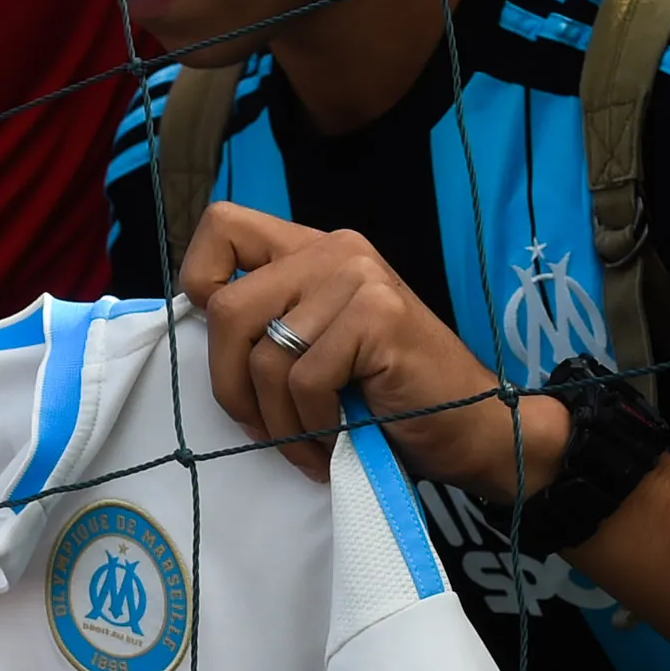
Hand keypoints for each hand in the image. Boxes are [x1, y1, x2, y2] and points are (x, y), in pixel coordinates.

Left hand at [180, 202, 565, 493]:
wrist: (475, 428)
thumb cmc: (388, 400)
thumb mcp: (316, 348)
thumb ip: (268, 324)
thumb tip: (194, 333)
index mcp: (312, 249)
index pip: (221, 227)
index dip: (200, 284)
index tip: (227, 347)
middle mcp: (335, 250)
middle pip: (226, 309)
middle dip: (231, 386)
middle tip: (264, 428)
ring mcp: (359, 278)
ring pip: (265, 354)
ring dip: (278, 420)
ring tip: (310, 443)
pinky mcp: (378, 316)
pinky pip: (305, 379)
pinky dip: (313, 426)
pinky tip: (336, 443)